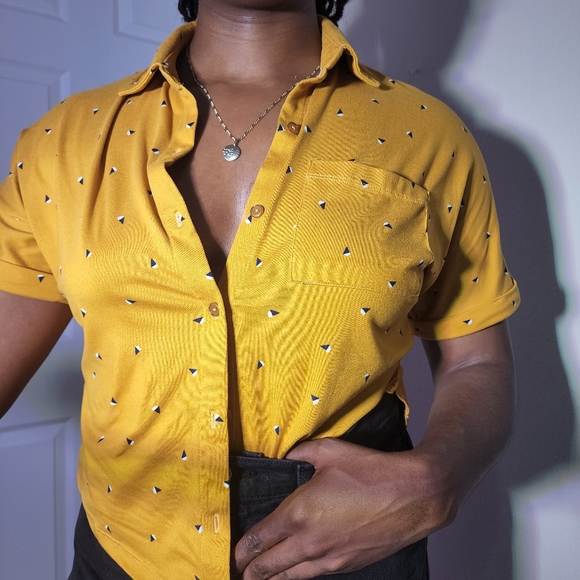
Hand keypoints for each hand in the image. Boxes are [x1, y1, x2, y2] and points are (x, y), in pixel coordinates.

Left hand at [234, 438, 453, 579]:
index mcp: (298, 512)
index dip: (243, 548)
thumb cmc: (371, 472)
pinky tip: (297, 574)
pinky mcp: (348, 565)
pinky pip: (315, 575)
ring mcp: (329, 558)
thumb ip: (300, 453)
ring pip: (291, 577)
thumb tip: (287, 456)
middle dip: (251, 571)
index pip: (259, 538)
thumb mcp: (330, 452)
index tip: (235, 553)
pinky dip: (299, 577)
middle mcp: (309, 541)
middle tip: (240, 573)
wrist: (413, 496)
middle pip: (269, 565)